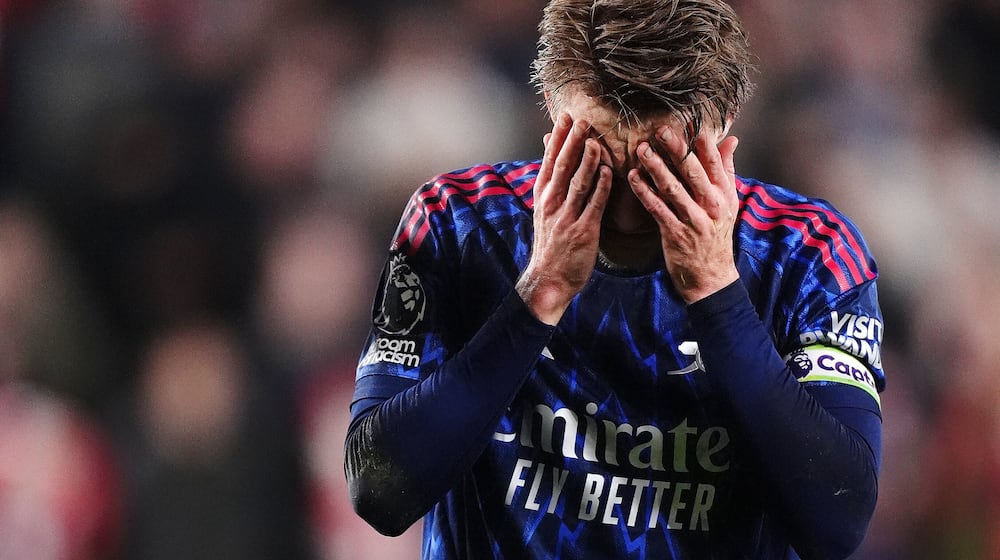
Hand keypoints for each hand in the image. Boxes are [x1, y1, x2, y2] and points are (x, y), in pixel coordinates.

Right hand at [516, 113, 611, 324]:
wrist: (549, 278)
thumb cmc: (551, 243)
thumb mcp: (544, 211)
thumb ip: (551, 184)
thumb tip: (551, 158)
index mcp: (543, 196)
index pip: (549, 161)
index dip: (558, 138)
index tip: (565, 116)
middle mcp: (552, 203)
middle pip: (562, 167)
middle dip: (572, 142)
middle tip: (581, 120)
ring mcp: (566, 217)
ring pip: (578, 183)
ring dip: (587, 161)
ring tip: (595, 140)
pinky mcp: (583, 231)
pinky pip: (594, 204)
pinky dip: (601, 187)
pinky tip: (608, 172)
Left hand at [627, 126, 740, 302]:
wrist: (711, 277)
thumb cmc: (716, 235)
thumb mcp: (728, 203)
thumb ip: (726, 170)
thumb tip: (731, 139)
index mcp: (724, 194)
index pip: (714, 162)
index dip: (701, 141)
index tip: (688, 120)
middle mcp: (711, 205)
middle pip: (692, 171)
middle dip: (676, 149)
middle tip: (660, 129)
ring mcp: (693, 220)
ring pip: (672, 188)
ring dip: (655, 167)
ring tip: (641, 150)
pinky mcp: (675, 233)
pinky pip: (657, 208)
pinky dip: (644, 192)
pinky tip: (633, 178)